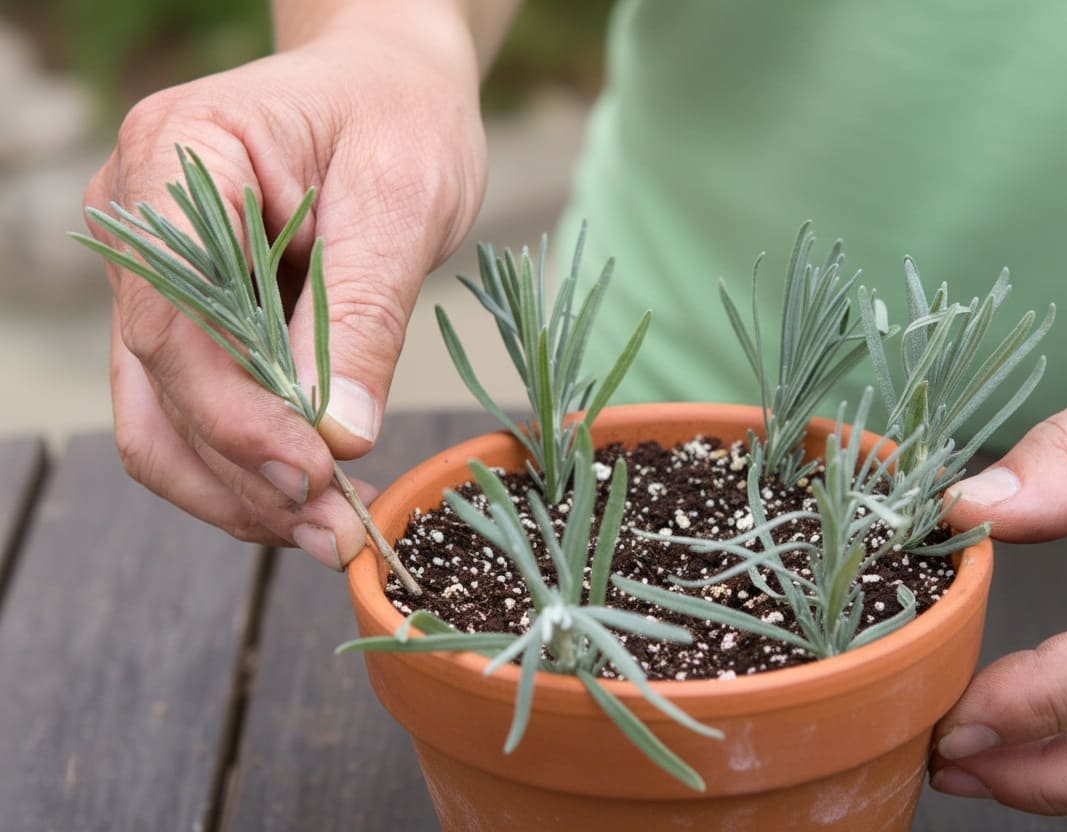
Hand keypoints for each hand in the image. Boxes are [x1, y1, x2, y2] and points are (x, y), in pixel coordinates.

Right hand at [83, 1, 488, 568]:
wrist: (391, 90)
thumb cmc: (400, 118)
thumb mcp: (402, 197)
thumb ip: (363, 311)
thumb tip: (338, 435)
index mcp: (177, 159)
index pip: (176, 318)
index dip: (235, 416)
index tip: (315, 473)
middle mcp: (139, 225)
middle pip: (159, 384)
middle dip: (244, 475)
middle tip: (337, 533)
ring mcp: (153, 278)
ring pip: (160, 420)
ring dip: (239, 492)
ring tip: (328, 531)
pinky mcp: (188, 320)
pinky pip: (194, 414)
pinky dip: (246, 468)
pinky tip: (310, 498)